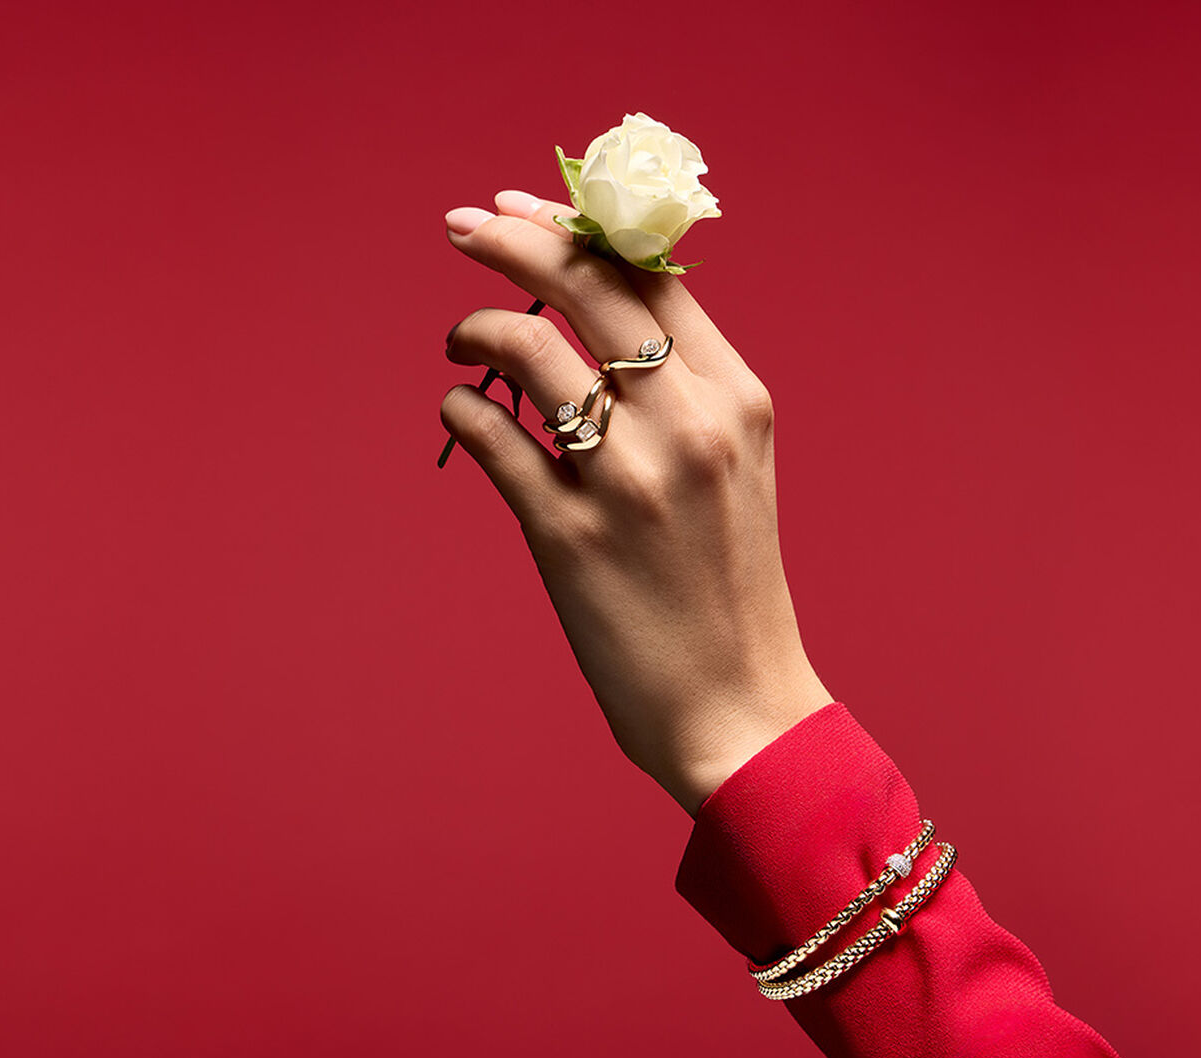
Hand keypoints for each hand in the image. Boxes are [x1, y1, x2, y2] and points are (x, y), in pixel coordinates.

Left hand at [440, 191, 832, 814]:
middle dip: (510, 237)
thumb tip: (603, 315)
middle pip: (586, 285)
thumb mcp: (741, 469)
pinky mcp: (569, 538)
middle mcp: (689, 427)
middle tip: (461, 226)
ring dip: (476, 326)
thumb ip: (689, 393)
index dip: (576, 225)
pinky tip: (458, 410)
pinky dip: (461, 408)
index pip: (651, 273)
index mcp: (739, 400)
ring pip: (530, 347)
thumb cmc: (732, 588)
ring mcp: (628, 481)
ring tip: (460, 341)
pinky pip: (492, 438)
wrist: (742, 709)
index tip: (521, 204)